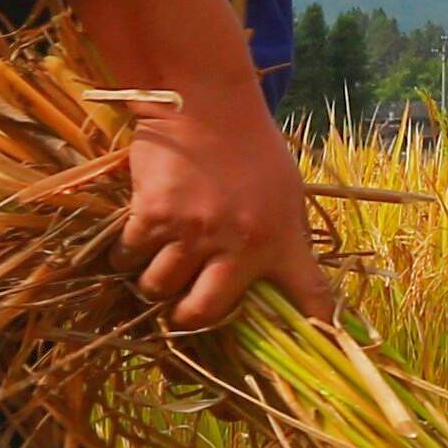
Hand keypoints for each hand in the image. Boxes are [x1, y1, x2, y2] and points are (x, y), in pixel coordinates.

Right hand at [115, 80, 324, 330]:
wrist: (205, 100)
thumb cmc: (250, 144)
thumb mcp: (284, 190)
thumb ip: (280, 234)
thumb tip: (271, 276)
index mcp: (281, 238)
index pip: (308, 293)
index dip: (315, 326)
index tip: (321, 347)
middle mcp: (240, 243)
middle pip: (204, 313)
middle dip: (188, 318)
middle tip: (181, 309)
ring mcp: (194, 231)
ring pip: (159, 288)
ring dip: (153, 283)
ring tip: (155, 265)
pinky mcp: (154, 215)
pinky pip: (130, 255)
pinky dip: (126, 254)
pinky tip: (133, 241)